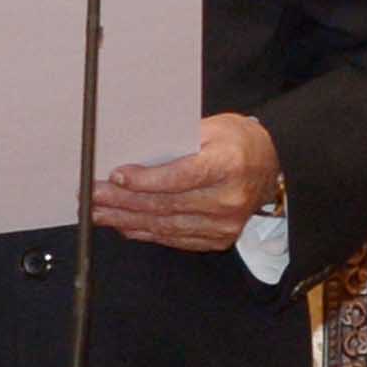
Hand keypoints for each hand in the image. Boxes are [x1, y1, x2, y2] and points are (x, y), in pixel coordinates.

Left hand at [94, 111, 285, 252]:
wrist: (274, 166)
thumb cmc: (239, 142)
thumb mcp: (213, 127)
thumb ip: (177, 142)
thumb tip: (134, 156)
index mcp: (229, 164)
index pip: (180, 177)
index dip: (144, 180)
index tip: (116, 176)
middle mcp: (229, 199)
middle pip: (166, 204)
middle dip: (123, 201)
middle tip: (92, 196)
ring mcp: (225, 224)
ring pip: (165, 225)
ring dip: (127, 220)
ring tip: (99, 212)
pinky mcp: (219, 239)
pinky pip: (174, 238)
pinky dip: (146, 232)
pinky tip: (125, 225)